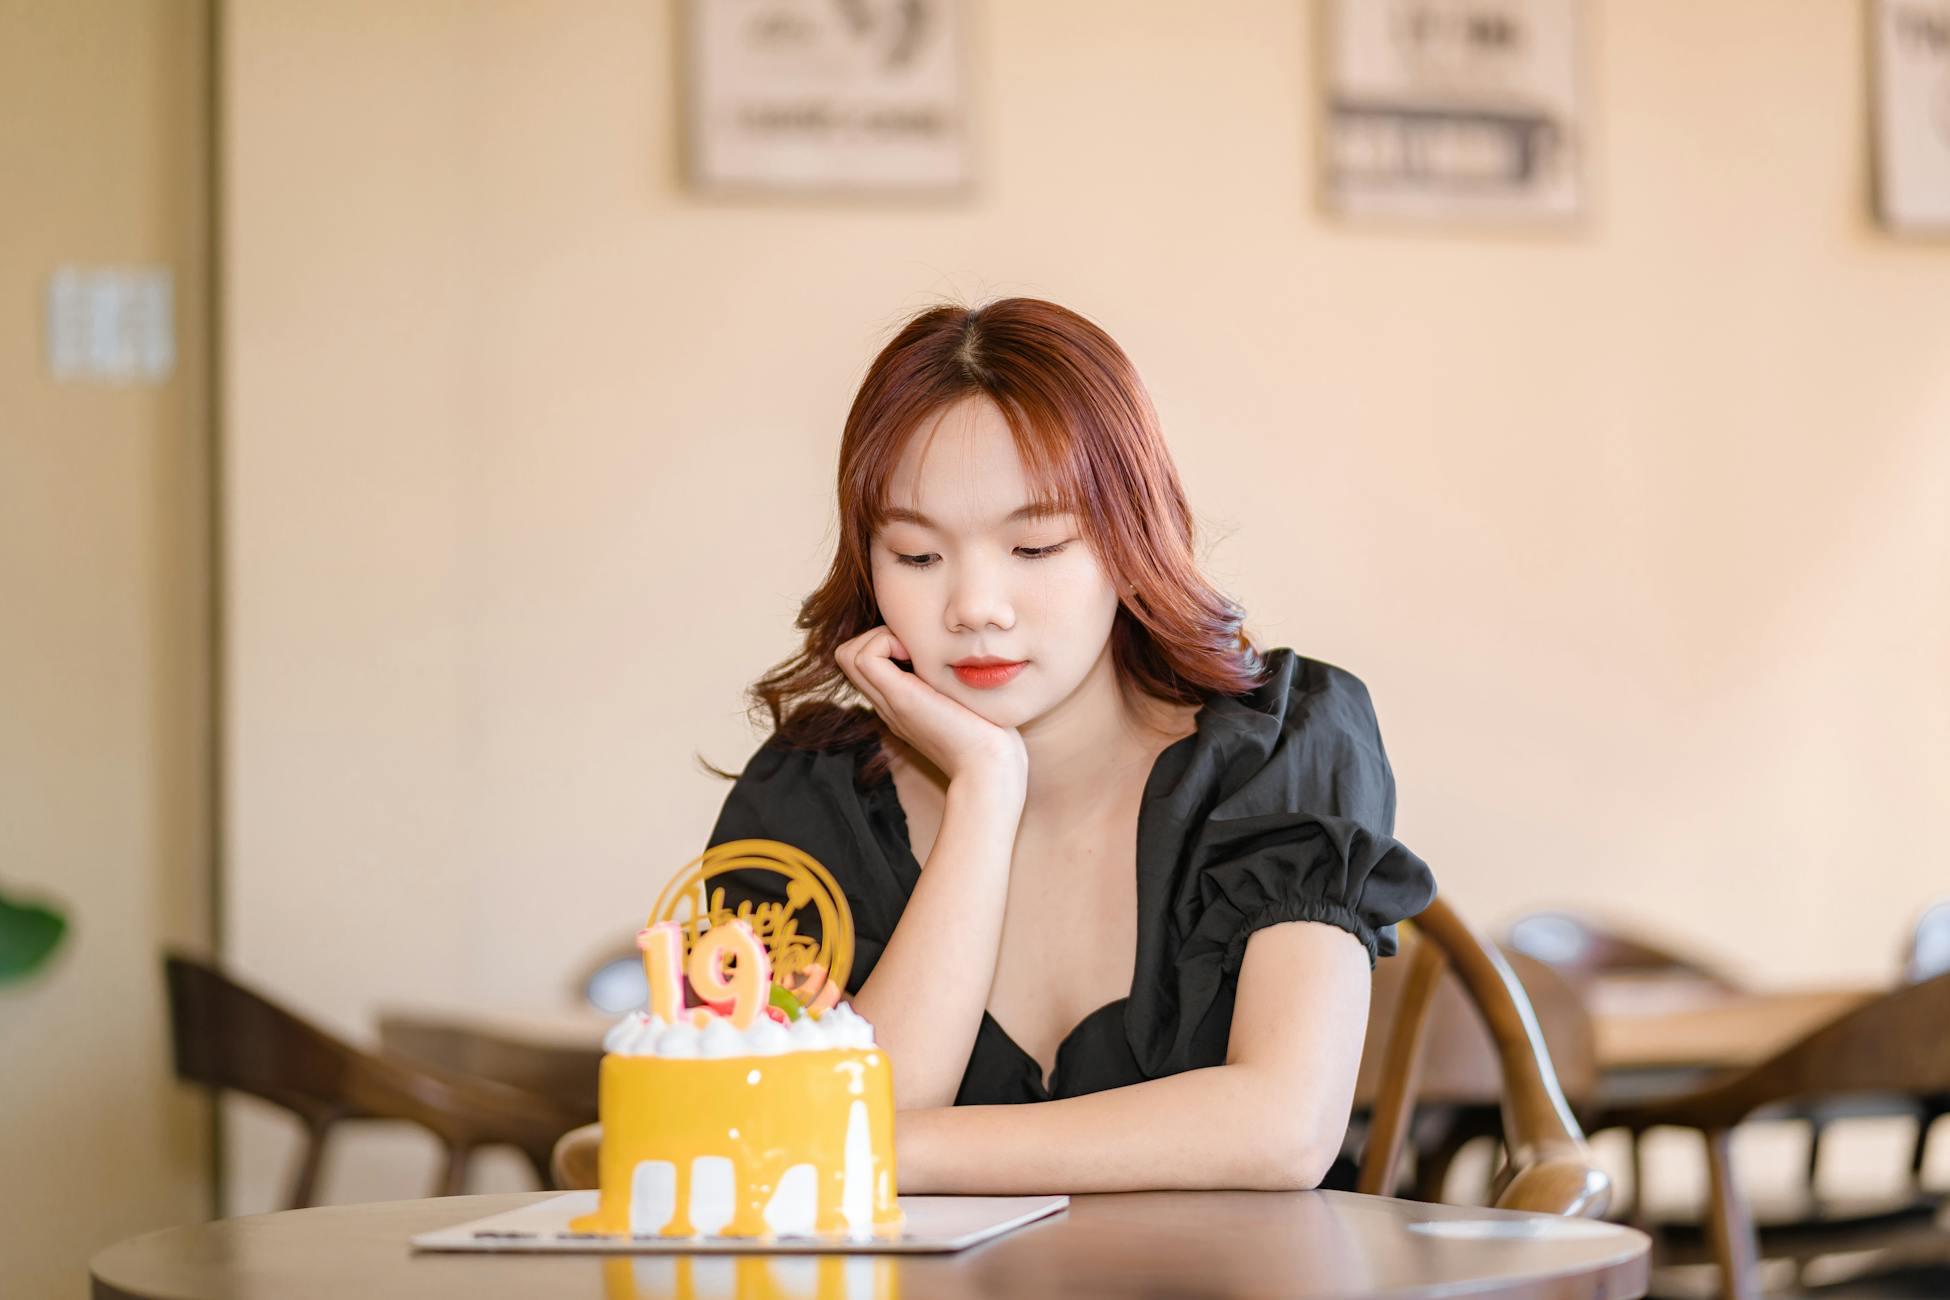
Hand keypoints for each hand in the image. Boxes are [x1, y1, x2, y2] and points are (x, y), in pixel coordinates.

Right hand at [834, 626, 1026, 790]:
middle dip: (877, 635)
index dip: (886, 642)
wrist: (990, 769)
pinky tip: (920, 656)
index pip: (866, 662)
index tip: (921, 649)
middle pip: (848, 656)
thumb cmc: (992, 737)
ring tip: (916, 650)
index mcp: (900, 705)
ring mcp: (890, 703)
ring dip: (879, 636)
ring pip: (848, 654)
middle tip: (915, 645)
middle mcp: (887, 704)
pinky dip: (885, 641)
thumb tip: (964, 658)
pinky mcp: (902, 699)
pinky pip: (865, 657)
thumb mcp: (968, 702)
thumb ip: (956, 685)